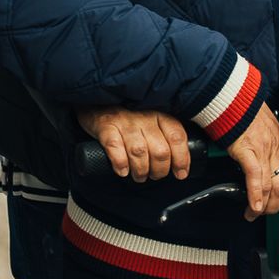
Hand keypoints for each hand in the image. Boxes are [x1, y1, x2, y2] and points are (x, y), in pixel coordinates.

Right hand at [77, 107, 191, 182]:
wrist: (96, 102)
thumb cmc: (127, 116)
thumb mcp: (150, 120)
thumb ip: (164, 136)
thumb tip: (180, 163)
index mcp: (160, 114)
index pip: (177, 137)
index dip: (181, 159)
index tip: (181, 173)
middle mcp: (144, 116)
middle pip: (160, 150)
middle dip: (159, 170)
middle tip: (154, 175)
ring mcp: (125, 120)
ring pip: (140, 152)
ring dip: (141, 171)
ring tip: (139, 176)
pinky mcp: (106, 125)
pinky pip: (115, 147)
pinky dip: (120, 163)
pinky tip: (122, 170)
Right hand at [225, 104, 278, 219]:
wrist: (235, 99)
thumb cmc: (247, 113)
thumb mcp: (267, 130)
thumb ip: (269, 147)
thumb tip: (266, 163)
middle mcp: (276, 149)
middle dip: (277, 206)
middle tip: (268, 214)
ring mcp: (263, 151)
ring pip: (271, 186)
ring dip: (264, 206)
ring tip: (255, 214)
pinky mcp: (247, 151)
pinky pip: (255, 178)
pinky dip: (255, 195)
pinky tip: (253, 206)